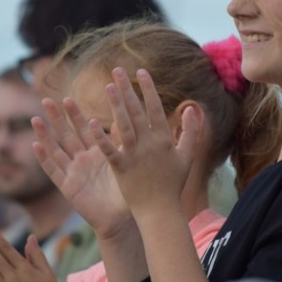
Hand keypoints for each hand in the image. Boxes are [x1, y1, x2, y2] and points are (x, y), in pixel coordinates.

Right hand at [32, 97, 130, 238]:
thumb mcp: (125, 161)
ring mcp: (74, 173)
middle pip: (66, 134)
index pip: (84, 128)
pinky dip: (44, 159)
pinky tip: (36, 146)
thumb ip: (121, 141)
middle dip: (56, 118)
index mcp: (98, 152)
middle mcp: (83, 160)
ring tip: (35, 119)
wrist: (123, 218)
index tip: (67, 98)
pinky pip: (54, 171)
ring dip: (45, 135)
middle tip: (46, 100)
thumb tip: (121, 117)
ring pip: (56, 149)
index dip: (75, 114)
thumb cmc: (129, 190)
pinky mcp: (68, 187)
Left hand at [92, 68, 198, 219]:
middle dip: (127, 89)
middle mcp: (149, 144)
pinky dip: (101, 137)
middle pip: (136, 111)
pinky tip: (90, 122)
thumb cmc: (173, 184)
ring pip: (124, 125)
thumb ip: (190, 132)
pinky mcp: (121, 168)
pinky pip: (110, 149)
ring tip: (108, 85)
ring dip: (116, 104)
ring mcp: (134, 155)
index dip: (147, 89)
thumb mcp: (187, 156)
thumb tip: (191, 109)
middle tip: (117, 70)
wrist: (160, 211)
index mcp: (164, 139)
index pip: (154, 108)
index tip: (140, 71)